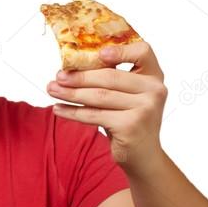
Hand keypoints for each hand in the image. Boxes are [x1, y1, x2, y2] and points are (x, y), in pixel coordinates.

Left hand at [47, 41, 167, 170]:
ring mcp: (144, 109)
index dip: (121, 50)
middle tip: (58, 76)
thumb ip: (114, 79)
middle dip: (80, 77)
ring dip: (71, 93)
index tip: (98, 53)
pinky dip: (73, 112)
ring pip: (99, 96)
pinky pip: (94, 115)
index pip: (143, 51)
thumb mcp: (128, 97)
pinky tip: (58, 109)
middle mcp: (154, 90)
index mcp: (155, 77)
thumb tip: (73, 67)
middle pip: (110, 77)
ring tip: (52, 89)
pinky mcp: (130, 126)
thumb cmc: (130, 121)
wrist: (144, 156)